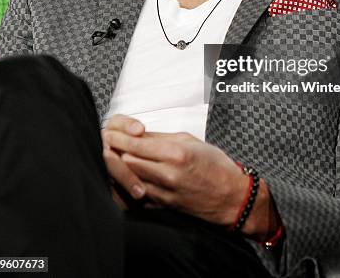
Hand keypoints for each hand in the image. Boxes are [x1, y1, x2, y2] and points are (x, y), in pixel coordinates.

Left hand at [102, 127, 248, 226]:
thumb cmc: (216, 166)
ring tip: (114, 158)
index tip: (110, 133)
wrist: (232, 198)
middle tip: (107, 144)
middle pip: (128, 162)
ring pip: (130, 179)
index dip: (119, 138)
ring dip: (120, 168)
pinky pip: (139, 193)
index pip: (136, 144)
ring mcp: (165, 192)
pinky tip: (126, 177)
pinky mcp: (164, 206)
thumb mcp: (191, 142)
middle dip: (116, 151)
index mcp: (176, 153)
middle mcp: (168, 174)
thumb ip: (162, 138)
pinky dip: (130, 183)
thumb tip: (139, 134)